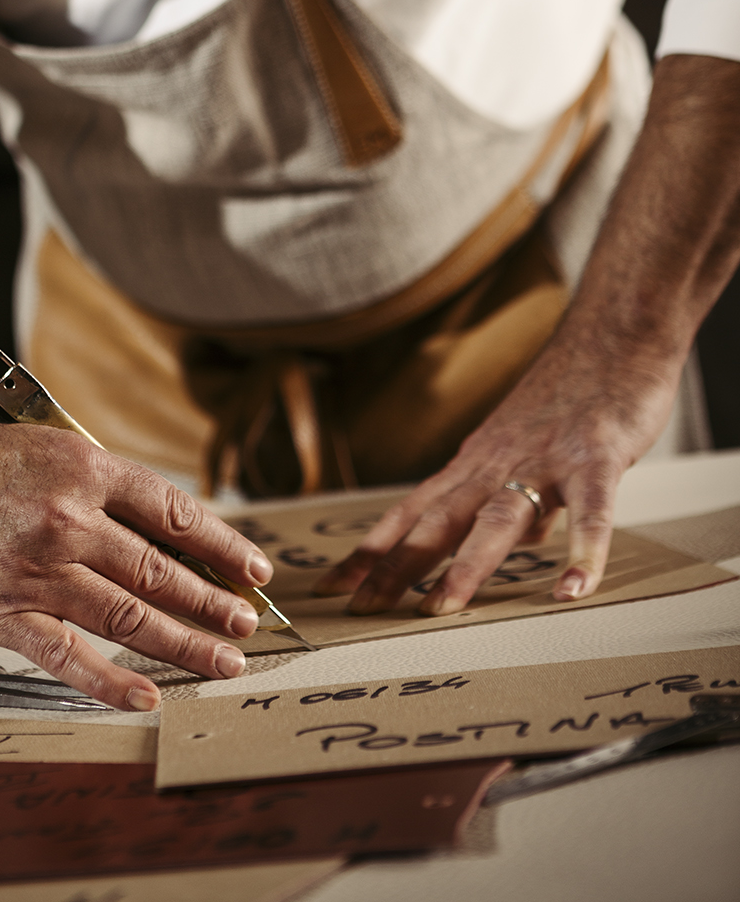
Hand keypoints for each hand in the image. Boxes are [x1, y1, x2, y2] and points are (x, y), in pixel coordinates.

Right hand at [0, 295, 272, 713]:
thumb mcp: (47, 447)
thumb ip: (101, 488)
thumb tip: (165, 531)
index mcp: (84, 468)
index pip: (175, 512)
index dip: (222, 545)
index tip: (252, 568)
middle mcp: (67, 519)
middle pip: (160, 571)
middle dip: (213, 602)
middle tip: (247, 623)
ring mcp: (36, 570)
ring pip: (128, 617)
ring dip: (183, 642)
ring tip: (221, 658)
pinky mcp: (1, 613)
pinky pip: (68, 656)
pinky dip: (112, 682)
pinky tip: (147, 696)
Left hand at [312, 328, 677, 614]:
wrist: (612, 334)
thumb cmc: (570, 396)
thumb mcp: (524, 450)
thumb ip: (513, 495)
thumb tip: (516, 543)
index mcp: (476, 463)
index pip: (410, 512)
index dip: (372, 551)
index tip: (332, 587)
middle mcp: (498, 462)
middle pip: (438, 520)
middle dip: (397, 566)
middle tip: (361, 610)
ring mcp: (545, 458)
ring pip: (499, 517)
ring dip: (468, 564)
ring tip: (441, 608)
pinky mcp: (596, 454)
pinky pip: (591, 508)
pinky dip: (582, 549)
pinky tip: (572, 589)